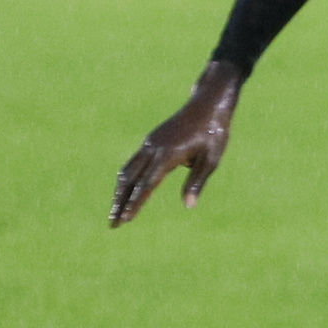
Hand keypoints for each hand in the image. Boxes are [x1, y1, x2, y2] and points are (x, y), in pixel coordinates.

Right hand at [110, 61, 242, 226]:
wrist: (208, 103)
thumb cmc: (214, 132)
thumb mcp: (211, 159)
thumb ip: (197, 182)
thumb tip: (189, 205)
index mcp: (168, 155)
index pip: (147, 184)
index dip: (135, 203)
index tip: (125, 219)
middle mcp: (154, 149)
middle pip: (130, 180)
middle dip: (120, 202)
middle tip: (113, 224)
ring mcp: (150, 143)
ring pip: (127, 170)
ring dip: (119, 192)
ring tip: (115, 211)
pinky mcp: (151, 140)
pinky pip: (133, 163)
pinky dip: (126, 179)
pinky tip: (125, 191)